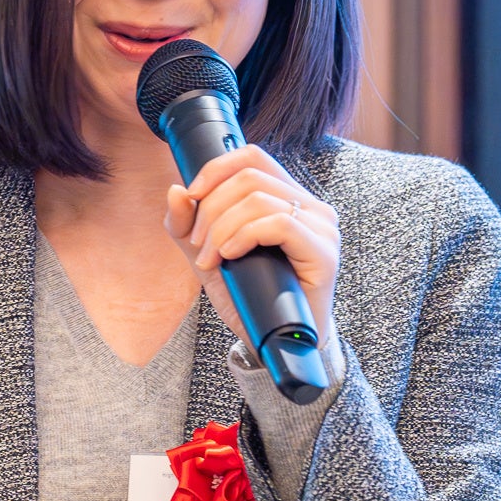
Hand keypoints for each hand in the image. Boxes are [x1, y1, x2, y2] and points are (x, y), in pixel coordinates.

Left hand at [163, 145, 340, 343]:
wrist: (274, 344)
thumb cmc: (249, 297)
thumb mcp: (207, 256)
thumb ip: (187, 226)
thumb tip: (176, 190)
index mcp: (289, 198)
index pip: (253, 156)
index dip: (216, 168)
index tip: (192, 196)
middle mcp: (311, 206)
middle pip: (249, 177)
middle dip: (211, 208)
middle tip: (198, 245)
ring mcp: (322, 227)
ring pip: (259, 199)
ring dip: (221, 228)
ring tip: (211, 258)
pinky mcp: (324, 253)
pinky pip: (278, 223)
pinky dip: (244, 235)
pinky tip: (231, 255)